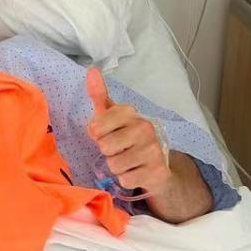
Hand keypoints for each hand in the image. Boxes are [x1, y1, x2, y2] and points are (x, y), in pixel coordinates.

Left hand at [86, 67, 169, 195]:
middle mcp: (144, 128)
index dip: (97, 134)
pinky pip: (125, 180)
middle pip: (104, 147)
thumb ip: (99, 95)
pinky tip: (137, 172)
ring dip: (117, 167)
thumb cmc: (128, 136)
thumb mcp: (113, 115)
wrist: (159, 164)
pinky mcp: (157, 172)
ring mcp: (153, 150)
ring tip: (128, 161)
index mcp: (131, 113)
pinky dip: (127, 179)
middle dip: (108, 152)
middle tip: (120, 149)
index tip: (106, 133)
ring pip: (114, 165)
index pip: (96, 127)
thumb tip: (91, 70)